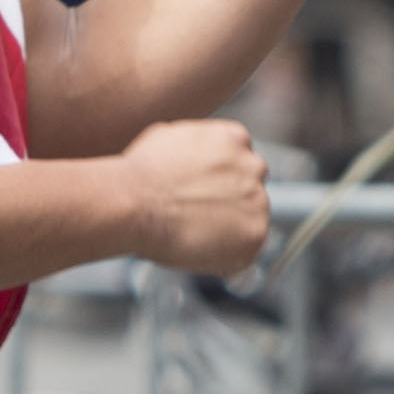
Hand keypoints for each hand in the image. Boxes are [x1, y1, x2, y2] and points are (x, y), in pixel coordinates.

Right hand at [116, 114, 271, 279]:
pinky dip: (225, 256)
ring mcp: (258, 201)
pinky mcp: (255, 235)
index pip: (241, 159)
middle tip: (199, 216)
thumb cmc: (141, 173)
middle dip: (230, 202)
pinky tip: (196, 249)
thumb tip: (193, 158)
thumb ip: (196, 146)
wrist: (135, 203)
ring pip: (250, 220)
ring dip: (229, 229)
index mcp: (234, 138)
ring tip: (191, 235)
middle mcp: (253, 167)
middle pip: (250, 188)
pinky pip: (245, 251)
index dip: (221, 178)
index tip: (206, 192)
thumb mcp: (168, 137)